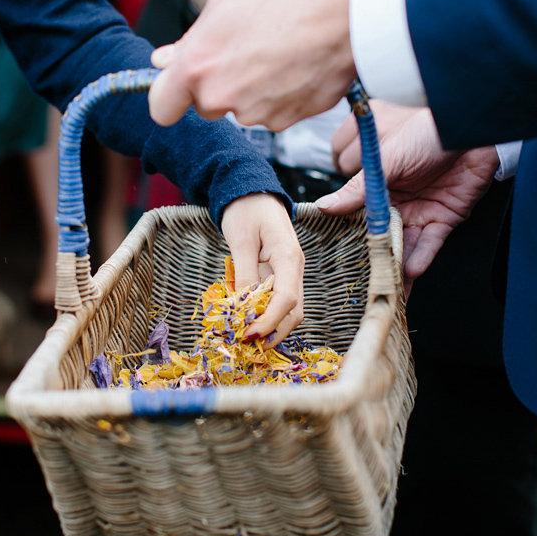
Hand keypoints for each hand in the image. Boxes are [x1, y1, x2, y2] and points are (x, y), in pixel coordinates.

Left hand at [149, 0, 357, 130]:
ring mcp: (255, 113)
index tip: (181, 88)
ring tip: (276, 52)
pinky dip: (280, 95)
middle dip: (218, 86)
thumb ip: (190, 39)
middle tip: (244, 53)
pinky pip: (272, 112)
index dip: (170, 97)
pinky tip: (295, 66)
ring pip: (242, 108)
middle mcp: (221, 97)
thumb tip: (164, 60)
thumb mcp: (227, 1)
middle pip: (206, 107)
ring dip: (252, 89)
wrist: (347, 15)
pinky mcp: (285, 121)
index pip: (160, 108)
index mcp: (197, 66)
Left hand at [220, 192, 304, 345]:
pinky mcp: (281, 275)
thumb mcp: (241, 239)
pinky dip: (267, 316)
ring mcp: (290, 272)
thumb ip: (245, 272)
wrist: (252, 192)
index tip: (248, 335)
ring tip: (247, 339)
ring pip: (289, 310)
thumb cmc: (246, 210)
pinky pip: (279, 302)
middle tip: (246, 344)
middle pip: (294, 311)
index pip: (286, 299)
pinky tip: (249, 323)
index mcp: (289, 257)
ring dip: (272, 328)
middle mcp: (295, 268)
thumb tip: (244, 306)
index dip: (269, 321)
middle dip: (274, 332)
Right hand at [319, 108, 497, 280]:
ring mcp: (420, 210)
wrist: (473, 128)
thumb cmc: (428, 129)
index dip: (349, 234)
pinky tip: (413, 269)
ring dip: (398, 266)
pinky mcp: (444, 218)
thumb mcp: (386, 156)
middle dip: (373, 258)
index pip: (358, 213)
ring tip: (387, 287)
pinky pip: (431, 242)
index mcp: (377, 182)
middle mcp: (396, 199)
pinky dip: (423, 256)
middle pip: (381, 234)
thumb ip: (357, 187)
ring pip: (405, 244)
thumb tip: (325, 205)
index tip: (338, 257)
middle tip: (361, 282)